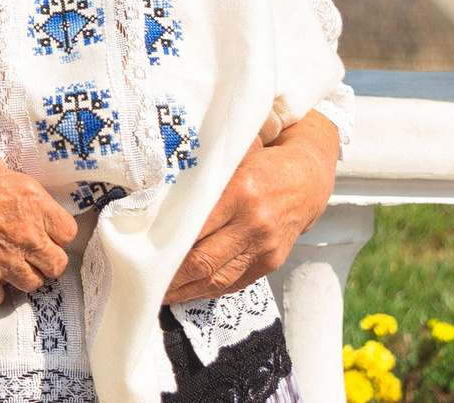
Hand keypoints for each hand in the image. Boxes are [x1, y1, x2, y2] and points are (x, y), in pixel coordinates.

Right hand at [0, 152, 75, 306]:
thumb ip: (11, 183)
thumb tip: (14, 189)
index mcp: (32, 201)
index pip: (68, 232)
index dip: (57, 233)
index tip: (47, 233)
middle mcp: (26, 234)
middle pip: (57, 264)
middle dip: (47, 260)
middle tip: (33, 255)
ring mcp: (5, 259)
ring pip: (33, 284)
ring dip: (23, 276)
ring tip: (11, 267)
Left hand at [164, 112, 340, 303]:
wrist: (307, 180)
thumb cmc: (262, 165)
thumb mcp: (234, 160)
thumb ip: (203, 176)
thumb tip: (160, 192)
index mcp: (240, 191)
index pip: (195, 227)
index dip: (168, 246)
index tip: (145, 253)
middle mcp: (254, 223)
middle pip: (203, 260)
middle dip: (172, 277)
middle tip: (146, 282)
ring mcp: (265, 247)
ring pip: (218, 279)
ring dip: (187, 290)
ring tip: (163, 294)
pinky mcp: (272, 262)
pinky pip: (235, 283)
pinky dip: (210, 289)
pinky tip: (191, 290)